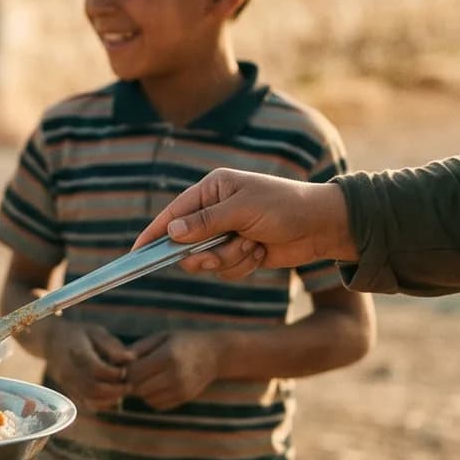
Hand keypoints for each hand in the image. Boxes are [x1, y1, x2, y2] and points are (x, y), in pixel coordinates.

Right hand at [38, 321, 131, 411]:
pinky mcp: (69, 391)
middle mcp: (68, 370)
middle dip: (114, 390)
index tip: (125, 370)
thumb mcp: (95, 331)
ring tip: (122, 391)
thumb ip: (112, 345)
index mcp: (75, 352)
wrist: (51, 342)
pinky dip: (102, 404)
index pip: (95, 368)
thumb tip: (131, 359)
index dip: (113, 373)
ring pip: (89, 399)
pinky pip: (86, 404)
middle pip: (92, 388)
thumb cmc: (78, 334)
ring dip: (109, 399)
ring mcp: (67, 383)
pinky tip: (112, 396)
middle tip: (129, 385)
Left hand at [122, 332, 224, 410]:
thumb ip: (139, 348)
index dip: (125, 370)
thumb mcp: (162, 336)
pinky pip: (157, 405)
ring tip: (146, 377)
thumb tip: (117, 361)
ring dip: (141, 390)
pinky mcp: (184, 399)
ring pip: (146, 398)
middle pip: (138, 388)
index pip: (135, 372)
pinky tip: (156, 385)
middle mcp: (175, 375)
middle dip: (131, 382)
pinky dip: (152, 398)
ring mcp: (181, 389)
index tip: (125, 365)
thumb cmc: (184, 341)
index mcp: (168, 356)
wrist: (215, 354)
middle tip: (133, 373)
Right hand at [131, 169, 355, 280]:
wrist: (322, 226)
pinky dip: (242, 265)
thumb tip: (171, 231)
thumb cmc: (284, 207)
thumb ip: (205, 222)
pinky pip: (225, 270)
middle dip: (205, 253)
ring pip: (206, 261)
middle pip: (186, 244)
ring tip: (253, 245)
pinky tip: (261, 252)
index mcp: (212, 189)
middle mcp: (215, 211)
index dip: (154, 233)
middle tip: (221, 252)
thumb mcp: (242, 210)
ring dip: (229, 258)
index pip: (173, 213)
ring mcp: (226, 233)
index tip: (137, 253)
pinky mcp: (239, 253)